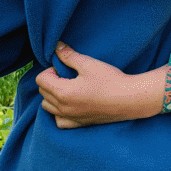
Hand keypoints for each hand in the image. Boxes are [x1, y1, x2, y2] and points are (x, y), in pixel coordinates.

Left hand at [35, 42, 166, 126]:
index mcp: (62, 92)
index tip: (64, 67)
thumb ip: (69, 56)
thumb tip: (56, 47)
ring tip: (68, 88)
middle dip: (50, 81)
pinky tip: (70, 105)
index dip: (50, 70)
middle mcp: (63, 108)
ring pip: (48, 108)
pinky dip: (59, 113)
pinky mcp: (80, 124)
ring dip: (52, 96)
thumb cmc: (110, 80)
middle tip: (67, 75)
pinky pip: (60, 121)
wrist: (130, 99)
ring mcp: (71, 118)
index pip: (41, 79)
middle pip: (43, 93)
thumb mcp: (88, 64)